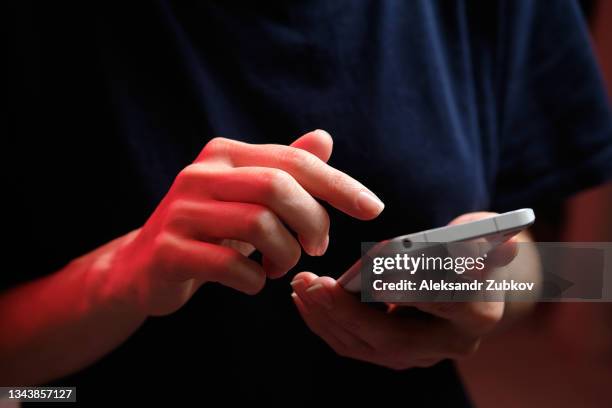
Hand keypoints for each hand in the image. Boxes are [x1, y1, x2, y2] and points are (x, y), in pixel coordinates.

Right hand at [105, 130, 383, 315]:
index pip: (293, 160)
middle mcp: (200, 174)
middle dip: (312, 221)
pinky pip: (231, 265)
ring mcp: (181, 212)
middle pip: (277, 187)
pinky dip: (255, 280)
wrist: (145, 266)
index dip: (338, 184)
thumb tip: (324, 139)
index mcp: (224, 154)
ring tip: (282, 266)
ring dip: (286, 255)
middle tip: (317, 247)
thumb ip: (284, 168)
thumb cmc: (210, 229)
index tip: (373, 209)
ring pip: (258, 225)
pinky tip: (253, 281)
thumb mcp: (247, 196)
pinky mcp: (170, 251)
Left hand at [291, 212, 517, 369]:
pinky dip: (327, 323)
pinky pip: (355, 345)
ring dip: (327, 318)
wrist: (475, 280)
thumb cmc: (474, 247)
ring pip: (366, 347)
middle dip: (347, 313)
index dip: (411, 293)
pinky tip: (306, 301)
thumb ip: (477, 238)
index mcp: (479, 312)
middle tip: (313, 284)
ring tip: (300, 287)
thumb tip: (473, 247)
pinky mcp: (397, 354)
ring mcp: (422, 354)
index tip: (376, 279)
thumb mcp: (479, 233)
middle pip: (393, 339)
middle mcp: (451, 343)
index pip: (446, 305)